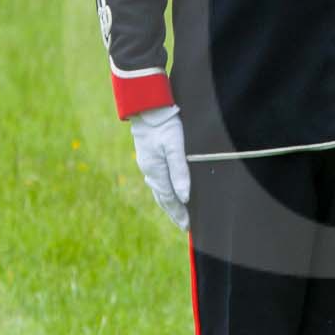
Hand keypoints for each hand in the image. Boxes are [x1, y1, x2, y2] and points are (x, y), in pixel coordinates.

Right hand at [130, 105, 191, 228]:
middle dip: (174, 212)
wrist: (148, 108)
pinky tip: (166, 191)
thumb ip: (180, 171)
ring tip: (176, 213)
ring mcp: (147, 165)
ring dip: (168, 203)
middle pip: (163, 198)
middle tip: (184, 225)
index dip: (179, 213)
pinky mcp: (148, 158)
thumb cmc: (164, 126)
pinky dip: (163, 191)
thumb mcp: (175, 147)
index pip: (170, 198)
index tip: (187, 226)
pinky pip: (156, 180)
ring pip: (158, 190)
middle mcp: (150, 171)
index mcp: (156, 171)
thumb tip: (184, 197)